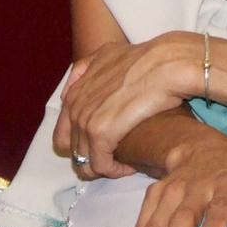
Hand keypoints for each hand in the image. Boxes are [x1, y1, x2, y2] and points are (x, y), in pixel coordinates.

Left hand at [54, 33, 199, 177]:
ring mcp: (85, 120)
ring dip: (105, 167)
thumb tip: (69, 90)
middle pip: (73, 150)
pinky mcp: (101, 133)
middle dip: (93, 159)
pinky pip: (101, 164)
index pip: (63, 134)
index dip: (81, 147)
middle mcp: (74, 107)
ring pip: (86, 161)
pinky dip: (114, 170)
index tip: (102, 149)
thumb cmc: (142, 60)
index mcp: (74, 93)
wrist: (163, 63)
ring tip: (124, 166)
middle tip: (115, 161)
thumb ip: (83, 70)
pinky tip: (130, 167)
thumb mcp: (104, 55)